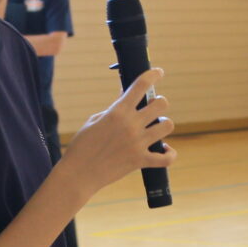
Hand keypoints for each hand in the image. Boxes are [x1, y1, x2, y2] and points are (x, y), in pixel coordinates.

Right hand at [59, 69, 175, 196]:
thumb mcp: (94, 121)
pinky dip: (169, 154)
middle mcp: (130, 125)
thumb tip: (126, 95)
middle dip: (159, 103)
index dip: (153, 75)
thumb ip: (113, 108)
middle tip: (153, 108)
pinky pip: (166, 158)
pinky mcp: (140, 161)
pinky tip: (165, 150)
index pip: (141, 85)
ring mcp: (137, 143)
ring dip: (163, 125)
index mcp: (117, 112)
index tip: (158, 72)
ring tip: (155, 129)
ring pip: (167, 126)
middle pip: (161, 104)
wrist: (78, 174)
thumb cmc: (82, 146)